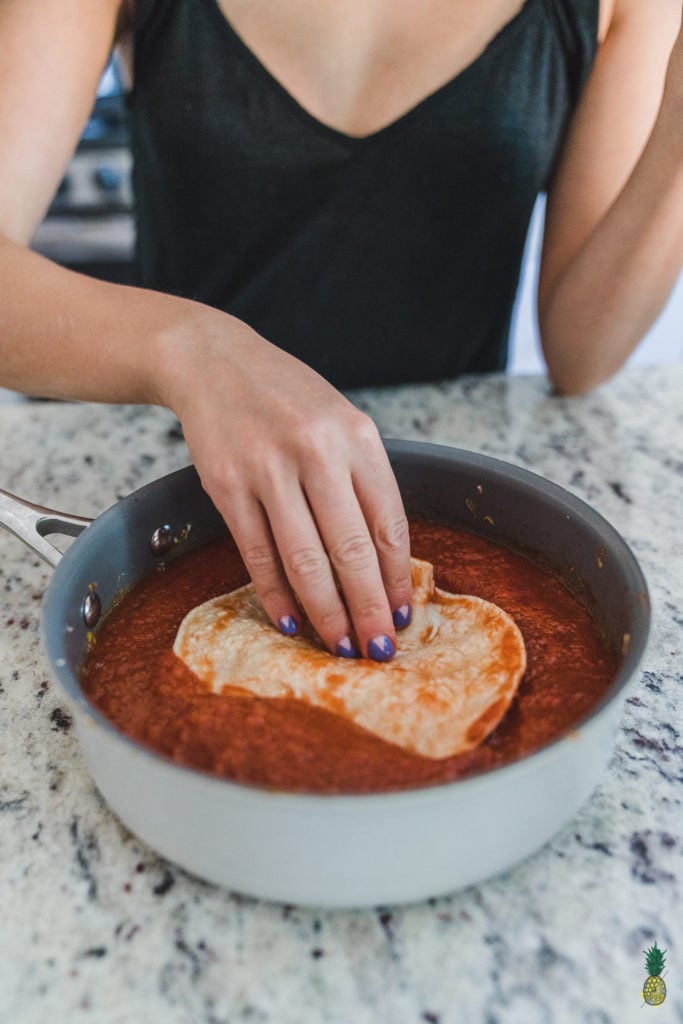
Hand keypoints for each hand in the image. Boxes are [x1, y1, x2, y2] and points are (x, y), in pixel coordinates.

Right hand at [160, 311, 412, 660]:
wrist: (215, 361)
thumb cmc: (288, 398)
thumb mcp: (340, 423)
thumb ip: (363, 480)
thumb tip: (384, 563)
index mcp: (357, 436)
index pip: (389, 523)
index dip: (399, 578)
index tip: (405, 615)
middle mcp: (316, 451)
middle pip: (351, 550)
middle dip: (369, 609)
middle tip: (379, 650)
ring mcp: (268, 468)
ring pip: (304, 559)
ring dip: (326, 612)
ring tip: (341, 646)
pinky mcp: (227, 485)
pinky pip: (257, 553)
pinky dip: (275, 594)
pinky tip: (291, 621)